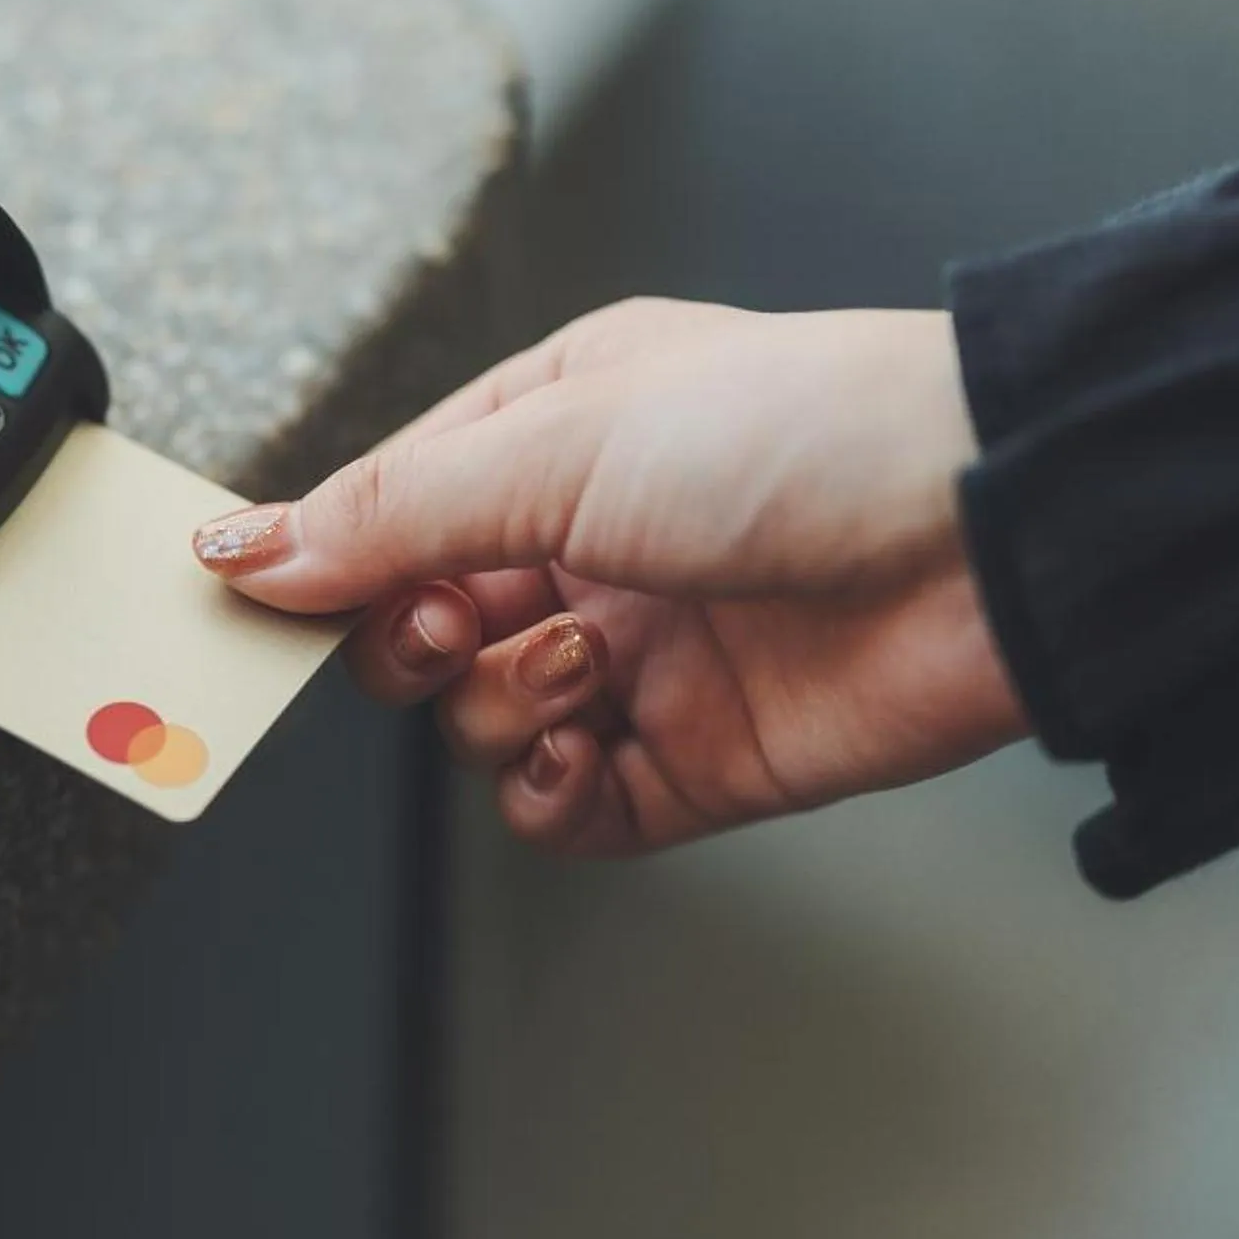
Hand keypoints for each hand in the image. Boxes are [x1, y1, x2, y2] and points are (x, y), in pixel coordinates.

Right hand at [192, 300, 1028, 855]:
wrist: (993, 533)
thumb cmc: (804, 432)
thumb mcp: (558, 442)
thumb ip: (388, 510)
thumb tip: (246, 545)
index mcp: (555, 431)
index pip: (391, 511)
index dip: (333, 562)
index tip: (275, 599)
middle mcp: (591, 543)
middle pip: (421, 628)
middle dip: (417, 641)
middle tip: (460, 625)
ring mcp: (643, 654)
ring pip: (482, 722)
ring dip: (502, 706)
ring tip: (583, 662)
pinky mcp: (696, 758)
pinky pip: (564, 807)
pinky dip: (547, 793)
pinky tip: (578, 749)